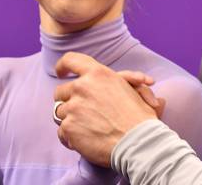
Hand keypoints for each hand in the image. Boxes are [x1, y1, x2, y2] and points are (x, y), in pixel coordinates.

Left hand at [54, 52, 159, 166]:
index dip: (63, 66)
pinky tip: (85, 141)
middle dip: (69, 101)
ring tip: (88, 129)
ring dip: (71, 120)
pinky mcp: (68, 127)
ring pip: (60, 113)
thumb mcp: (137, 89)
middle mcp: (82, 87)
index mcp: (98, 74)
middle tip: (82, 111)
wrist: (138, 142)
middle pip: (61, 91)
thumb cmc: (140, 118)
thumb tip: (140, 79)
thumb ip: (129, 81)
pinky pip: (61, 132)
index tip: (61, 73)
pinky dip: (71, 138)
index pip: (71, 60)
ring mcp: (73, 107)